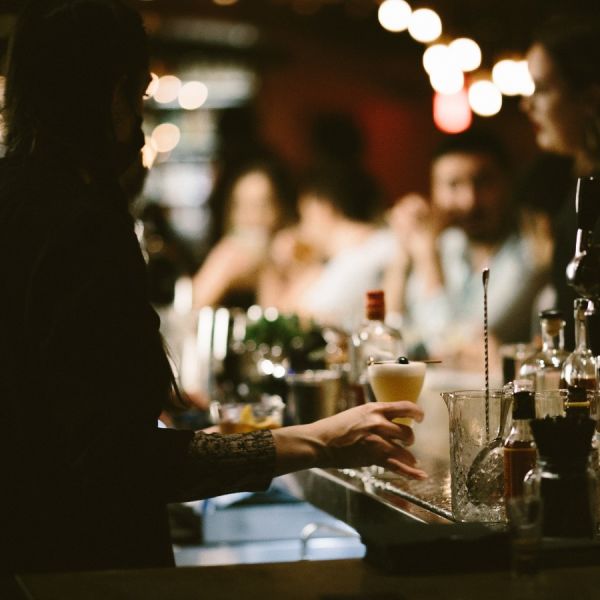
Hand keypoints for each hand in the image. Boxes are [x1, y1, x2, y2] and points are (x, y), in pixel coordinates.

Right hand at [272, 402, 426, 479]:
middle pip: (408, 431)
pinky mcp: (374, 457)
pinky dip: (412, 472)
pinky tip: (420, 475)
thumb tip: (386, 421)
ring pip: (405, 449)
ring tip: (409, 459)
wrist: (320, 442)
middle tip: (406, 443)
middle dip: (409, 440)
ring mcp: (378, 440)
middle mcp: (379, 423)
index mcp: (374, 409)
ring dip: (409, 456)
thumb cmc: (334, 428)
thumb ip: (373, 416)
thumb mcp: (356, 414)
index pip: (405, 406)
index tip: (420, 417)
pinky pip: (399, 466)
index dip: (417, 412)